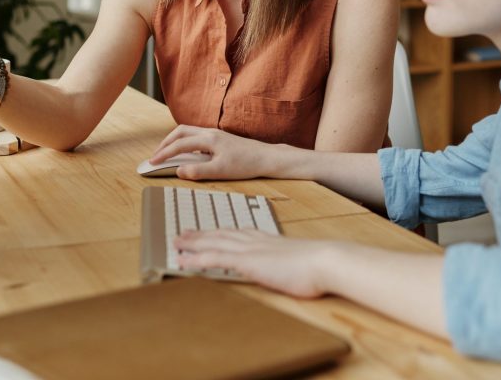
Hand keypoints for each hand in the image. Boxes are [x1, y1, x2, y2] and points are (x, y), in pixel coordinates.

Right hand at [150, 125, 276, 179]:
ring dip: (175, 141)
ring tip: (167, 153)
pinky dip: (185, 142)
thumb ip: (198, 171)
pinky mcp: (220, 138)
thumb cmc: (246, 164)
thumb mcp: (221, 171)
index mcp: (208, 139)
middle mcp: (210, 132)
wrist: (266, 157)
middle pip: (180, 131)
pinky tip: (187, 153)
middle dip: (165, 143)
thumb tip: (179, 171)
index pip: (179, 144)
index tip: (152, 162)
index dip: (164, 153)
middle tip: (156, 156)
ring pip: (188, 132)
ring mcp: (215, 134)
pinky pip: (196, 136)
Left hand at [175, 229, 336, 297]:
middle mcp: (254, 241)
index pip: (236, 233)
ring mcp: (249, 250)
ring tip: (176, 243)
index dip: (219, 232)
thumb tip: (289, 269)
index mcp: (266, 239)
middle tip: (182, 234)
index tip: (207, 231)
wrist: (324, 260)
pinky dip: (196, 259)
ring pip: (213, 243)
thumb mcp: (298, 261)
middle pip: (220, 234)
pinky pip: (215, 259)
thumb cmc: (317, 265)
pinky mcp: (247, 262)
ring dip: (192, 243)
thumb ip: (287, 262)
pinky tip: (183, 261)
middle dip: (200, 235)